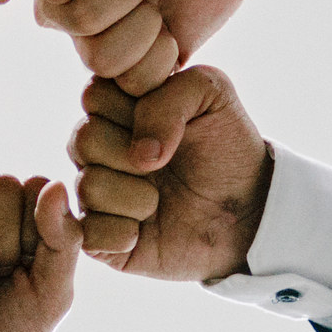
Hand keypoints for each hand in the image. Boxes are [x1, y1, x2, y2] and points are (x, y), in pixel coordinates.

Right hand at [66, 67, 270, 280]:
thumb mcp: (212, 93)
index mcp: (116, 108)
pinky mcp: (99, 238)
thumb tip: (139, 154)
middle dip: (133, 154)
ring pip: (88, 187)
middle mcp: (99, 150)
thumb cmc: (226, 146)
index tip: (171, 121)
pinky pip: (87, 235)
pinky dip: (122, 233)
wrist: (248, 209)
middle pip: (83, 140)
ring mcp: (96, 194)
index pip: (93, 95)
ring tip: (161, 200)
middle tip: (165, 165)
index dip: (133, 110)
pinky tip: (145, 230)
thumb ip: (170, 96)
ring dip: (137, 197)